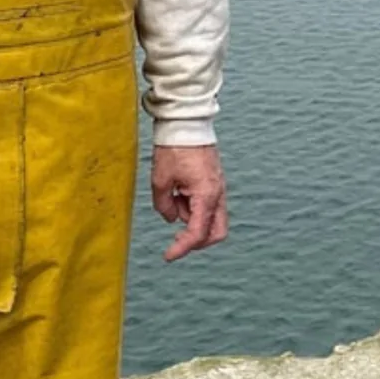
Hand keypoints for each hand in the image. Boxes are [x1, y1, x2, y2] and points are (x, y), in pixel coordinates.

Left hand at [151, 144, 227, 261]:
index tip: (168, 256)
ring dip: (191, 219)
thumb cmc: (174, 147)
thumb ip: (164, 206)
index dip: (182, 248)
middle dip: (197, 241)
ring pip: (212, 219)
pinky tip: (178, 192)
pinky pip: (208, 204)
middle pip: (216, 232)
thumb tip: (172, 218)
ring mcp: (218, 187)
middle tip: (176, 239)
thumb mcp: (160, 180)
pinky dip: (193, 207)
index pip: (197, 233)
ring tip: (172, 196)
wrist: (187, 122)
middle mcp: (218, 193)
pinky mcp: (214, 181)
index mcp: (206, 195)